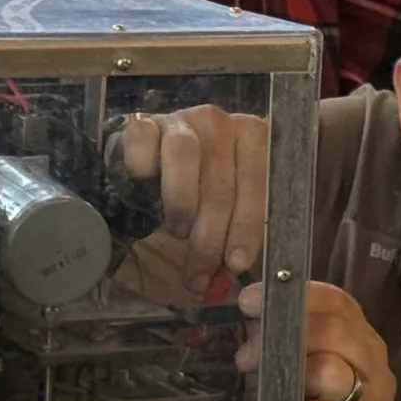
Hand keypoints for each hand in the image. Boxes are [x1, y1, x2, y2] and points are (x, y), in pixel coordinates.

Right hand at [123, 108, 268, 298]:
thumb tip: (241, 281)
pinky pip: (142, 141)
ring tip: (178, 232)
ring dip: (181, 204)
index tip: (236, 262)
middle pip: (220, 180)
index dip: (247, 226)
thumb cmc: (203, 193)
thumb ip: (239, 240)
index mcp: (254, 138)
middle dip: (210, 235)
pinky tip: (146, 190)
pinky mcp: (145, 122)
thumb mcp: (230, 213)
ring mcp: (182, 119)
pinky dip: (143, 169)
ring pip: (183, 156)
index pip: (258, 180)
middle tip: (201, 270)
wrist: (157, 165)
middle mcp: (221, 122)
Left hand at [239, 278, 394, 400]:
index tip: (248, 301)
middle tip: (245, 356)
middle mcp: (376, 369)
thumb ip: (282, 338)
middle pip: (335, 330)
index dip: (293, 295)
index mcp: (362, 342)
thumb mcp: (294, 371)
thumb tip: (247, 304)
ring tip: (259, 387)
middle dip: (283, 335)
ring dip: (289, 375)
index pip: (337, 301)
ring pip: (331, 372)